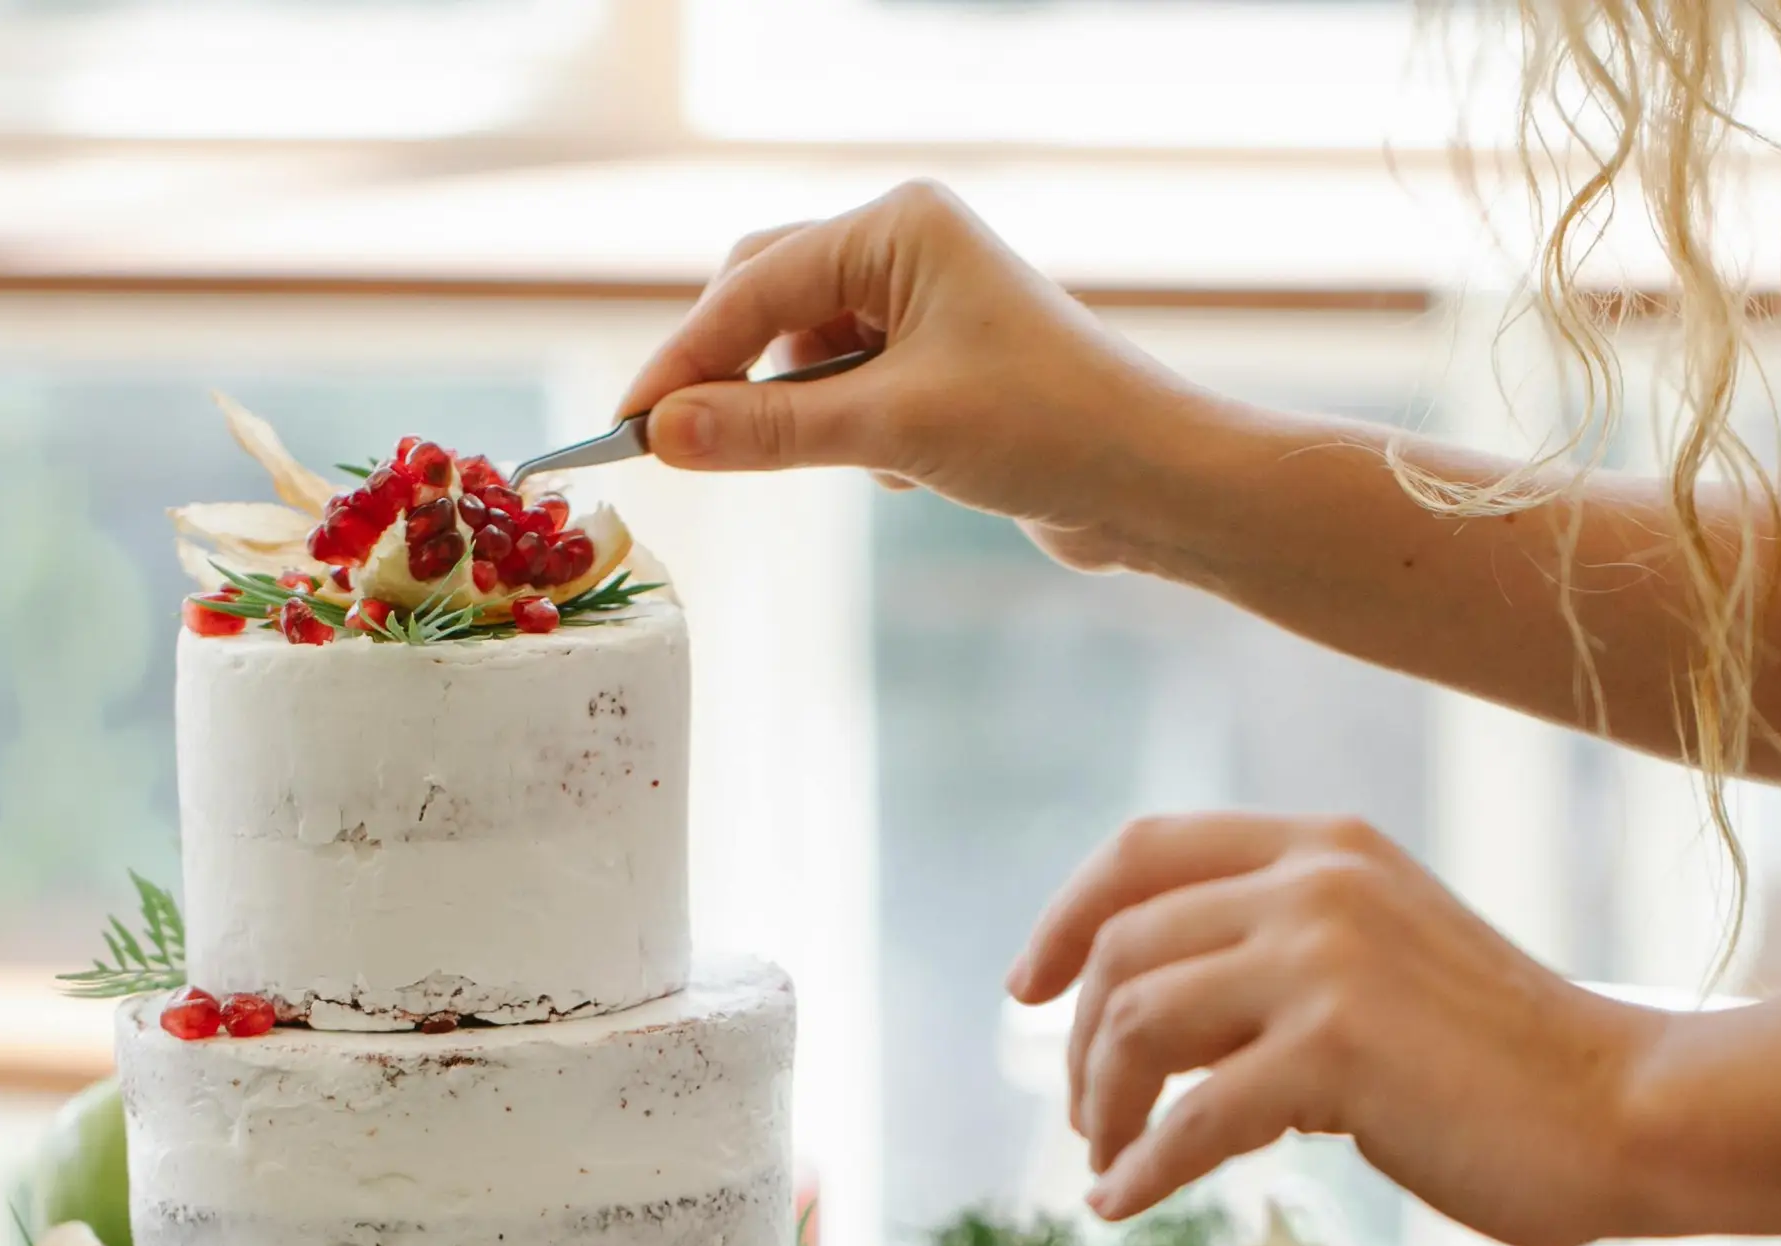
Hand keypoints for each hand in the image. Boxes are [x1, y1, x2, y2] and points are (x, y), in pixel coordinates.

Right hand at [613, 182, 1216, 572]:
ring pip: (800, 358)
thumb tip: (664, 434)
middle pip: (764, 302)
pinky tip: (901, 470)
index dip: (684, 360)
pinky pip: (842, 396)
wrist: (1152, 483)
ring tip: (851, 460)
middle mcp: (904, 251)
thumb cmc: (1045, 428)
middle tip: (679, 448)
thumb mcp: (891, 430)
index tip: (628, 426)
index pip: (754, 285)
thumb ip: (769, 432)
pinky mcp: (933, 369)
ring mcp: (919, 308)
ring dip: (800, 417)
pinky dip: (846, 439)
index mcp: (897, 227)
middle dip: (731, 379)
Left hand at [1009, 815, 1667, 1245]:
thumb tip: (1165, 1033)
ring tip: (1110, 1162)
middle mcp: (1317, 884)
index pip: (1144, 850)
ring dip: (1103, 1104)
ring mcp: (1325, 962)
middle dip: (1079, 1041)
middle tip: (1085, 1116)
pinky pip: (1189, 1118)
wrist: (1627, 1110)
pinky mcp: (1336, 1054)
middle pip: (1123, 945)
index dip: (1064, 916)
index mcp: (1326, 847)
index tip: (1026, 989)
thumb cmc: (1509, 1064)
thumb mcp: (1384, 968)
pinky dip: (1142, 1168)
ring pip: (1138, 1021)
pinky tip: (1125, 1205)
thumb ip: (1280, 968)